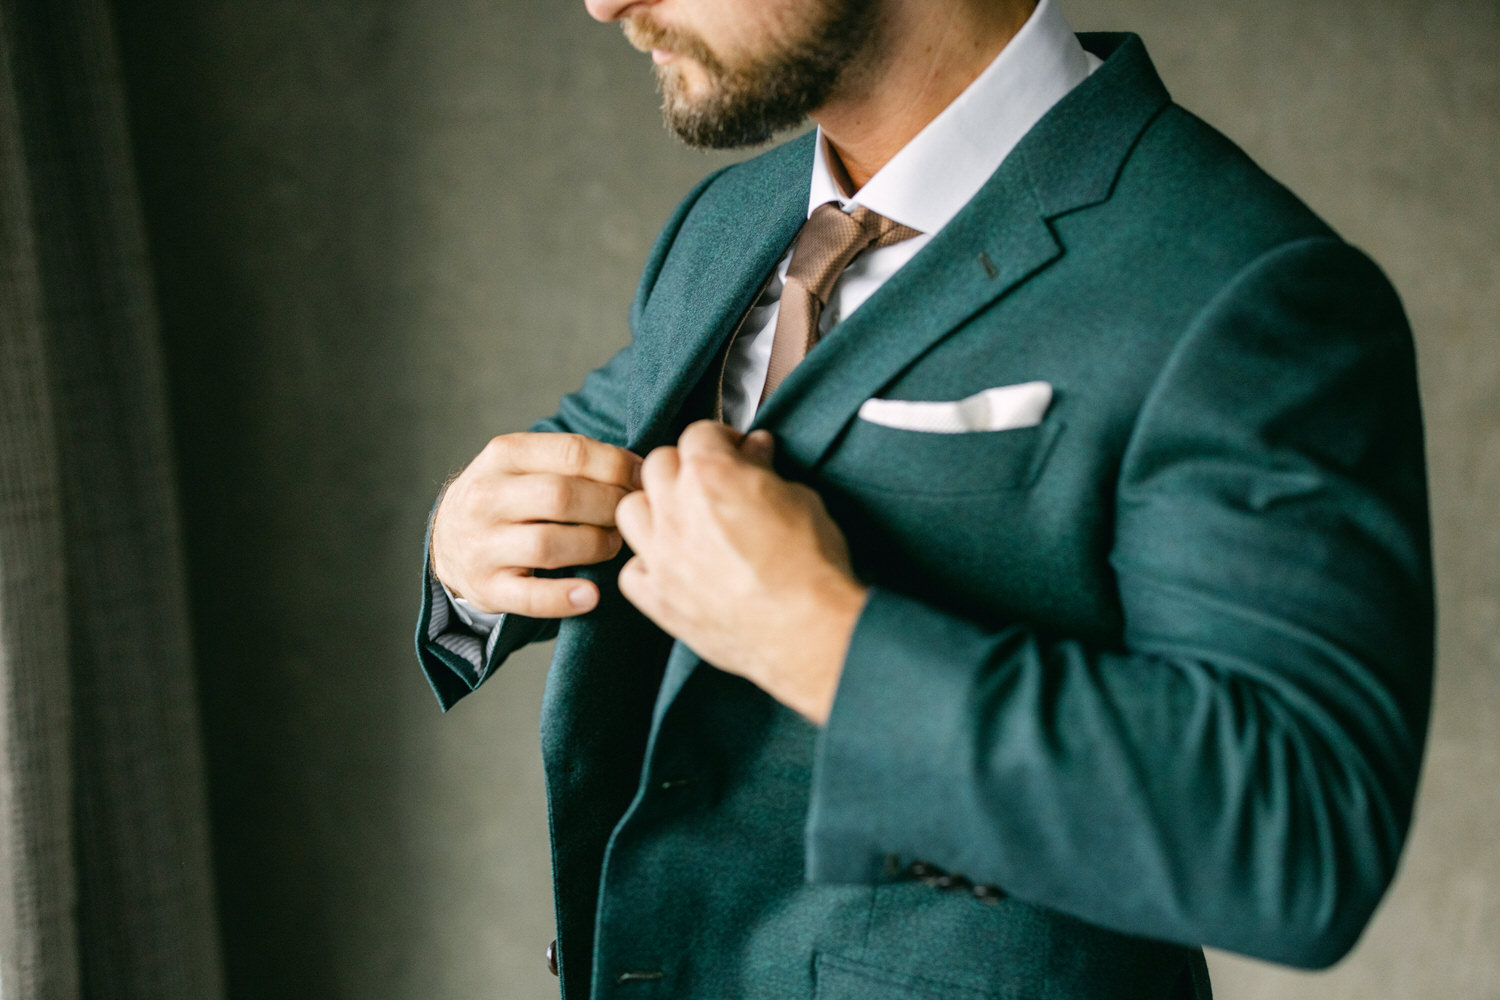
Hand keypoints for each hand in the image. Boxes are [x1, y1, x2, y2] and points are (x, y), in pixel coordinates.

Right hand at [430, 433, 641, 616]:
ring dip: (594, 546)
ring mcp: (482, 545)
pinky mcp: (486, 588)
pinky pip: (530, 598)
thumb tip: (640, 467)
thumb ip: (572, 460)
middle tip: (629, 516)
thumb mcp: (525, 463)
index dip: (617, 466)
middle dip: (609, 506)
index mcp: (503, 455)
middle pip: (562, 497)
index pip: (572, 452)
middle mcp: (487, 497)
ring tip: (611, 545)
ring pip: (548, 544)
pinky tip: (592, 595)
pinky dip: (565, 599)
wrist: (446, 539)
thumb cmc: (507, 497)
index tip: (640, 478)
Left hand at [614, 421, 867, 723]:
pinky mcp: (658, 599)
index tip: (735, 453)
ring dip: (654, 510)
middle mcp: (675, 510)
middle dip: (684, 469)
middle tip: (710, 485)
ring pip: (630, 512)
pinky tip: (674, 569)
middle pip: (657, 466)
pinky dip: (648, 566)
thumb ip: (766, 472)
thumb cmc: (811, 565)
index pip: (698, 433)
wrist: (807, 631)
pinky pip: (631, 572)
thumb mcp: (800, 500)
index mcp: (710, 475)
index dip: (721, 441)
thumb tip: (756, 452)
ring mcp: (661, 556)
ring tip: (683, 522)